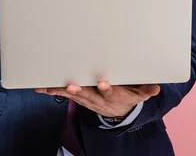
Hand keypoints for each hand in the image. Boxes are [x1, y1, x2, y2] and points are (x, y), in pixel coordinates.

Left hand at [35, 81, 160, 117]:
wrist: (119, 112)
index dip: (107, 89)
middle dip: (79, 90)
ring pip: (73, 95)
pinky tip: (41, 87)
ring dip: (60, 91)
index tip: (103, 83)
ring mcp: (86, 99)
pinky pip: (64, 94)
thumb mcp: (139, 94)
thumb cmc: (128, 96)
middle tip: (71, 86)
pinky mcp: (78, 97)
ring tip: (47, 87)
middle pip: (88, 95)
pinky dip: (53, 90)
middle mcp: (98, 99)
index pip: (111, 93)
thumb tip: (155, 88)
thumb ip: (145, 90)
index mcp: (113, 96)